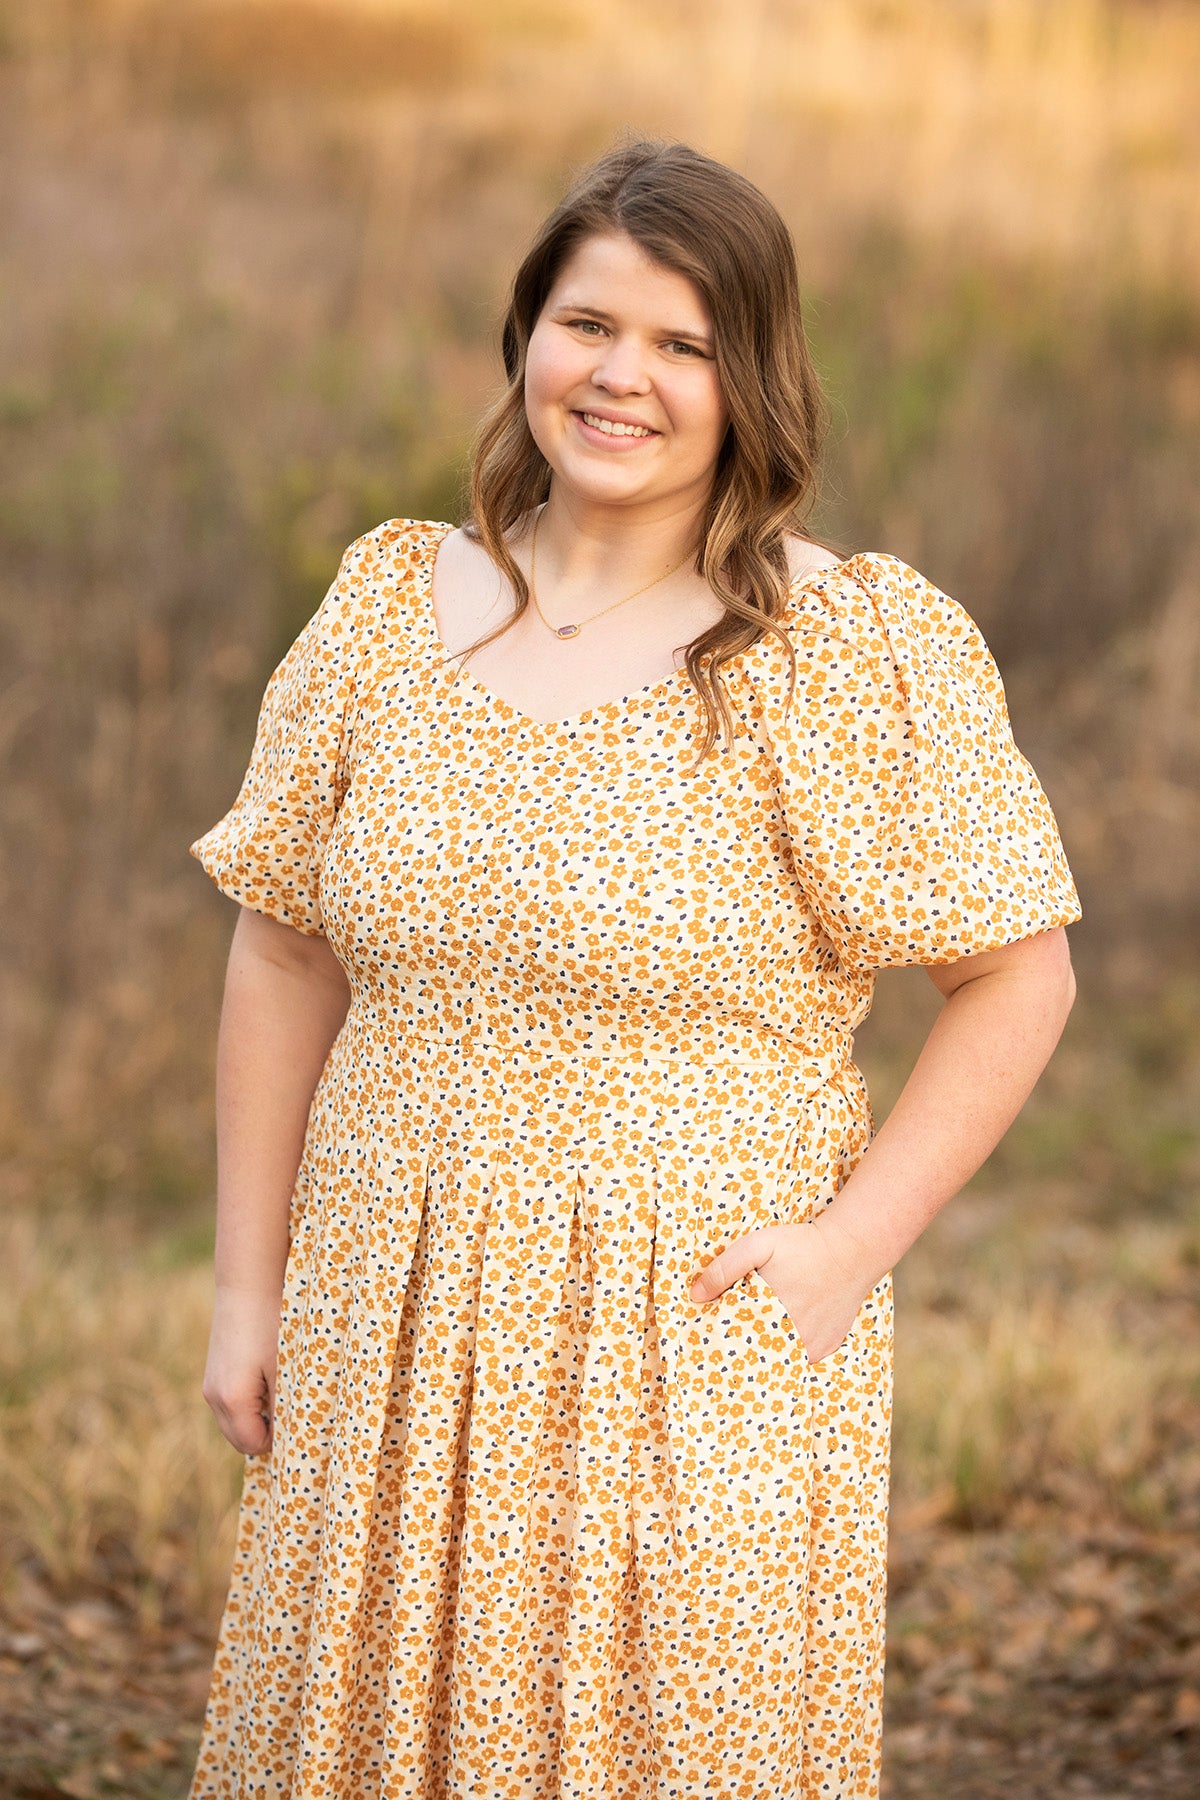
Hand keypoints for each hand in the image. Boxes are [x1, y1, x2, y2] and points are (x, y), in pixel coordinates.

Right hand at [201, 1287, 282, 1454]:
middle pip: (241, 1441)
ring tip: (281, 1390)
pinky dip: (248, 1404)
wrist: (246, 1285)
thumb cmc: (271, 1323)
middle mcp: (214, 1398)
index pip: (254, 1445)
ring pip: (234, 1423)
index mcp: (232, 1400)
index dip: (280, 1440)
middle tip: (293, 1409)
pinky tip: (267, 1379)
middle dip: (266, 1433)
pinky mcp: (213, 1374)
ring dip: (257, 1419)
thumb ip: (286, 1407)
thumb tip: (293, 1436)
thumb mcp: (285, 1367)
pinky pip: (230, 1405)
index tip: (300, 1421)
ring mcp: (210, 1386)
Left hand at [688, 1217, 869, 1364]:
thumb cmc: (803, 1245)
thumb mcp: (758, 1244)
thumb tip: (696, 1296)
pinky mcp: (828, 1347)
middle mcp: (792, 1339)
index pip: (734, 1343)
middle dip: (741, 1350)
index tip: (709, 1339)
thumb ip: (725, 1268)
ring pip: (779, 1362)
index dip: (720, 1341)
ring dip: (766, 1354)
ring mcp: (812, 1347)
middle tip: (728, 1345)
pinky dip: (790, 1354)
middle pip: (756, 1357)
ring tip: (754, 1343)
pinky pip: (802, 1360)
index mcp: (769, 1316)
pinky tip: (780, 1339)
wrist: (852, 1250)